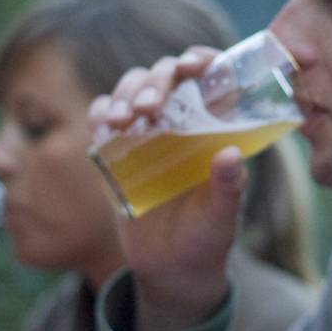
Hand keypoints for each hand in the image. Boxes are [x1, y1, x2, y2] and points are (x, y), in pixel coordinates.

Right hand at [89, 46, 244, 330]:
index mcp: (214, 126)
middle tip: (148, 107)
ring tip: (125, 121)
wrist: (172, 271)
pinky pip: (102, 117)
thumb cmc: (207, 238)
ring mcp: (148, 132)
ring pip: (131, 88)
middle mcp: (181, 120)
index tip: (193, 66)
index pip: (209, 75)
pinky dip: (100, 114)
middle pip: (164, 75)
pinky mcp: (118, 149)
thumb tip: (232, 155)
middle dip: (154, 82)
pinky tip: (104, 130)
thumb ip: (228, 187)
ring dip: (124, 94)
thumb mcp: (223, 216)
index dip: (201, 60)